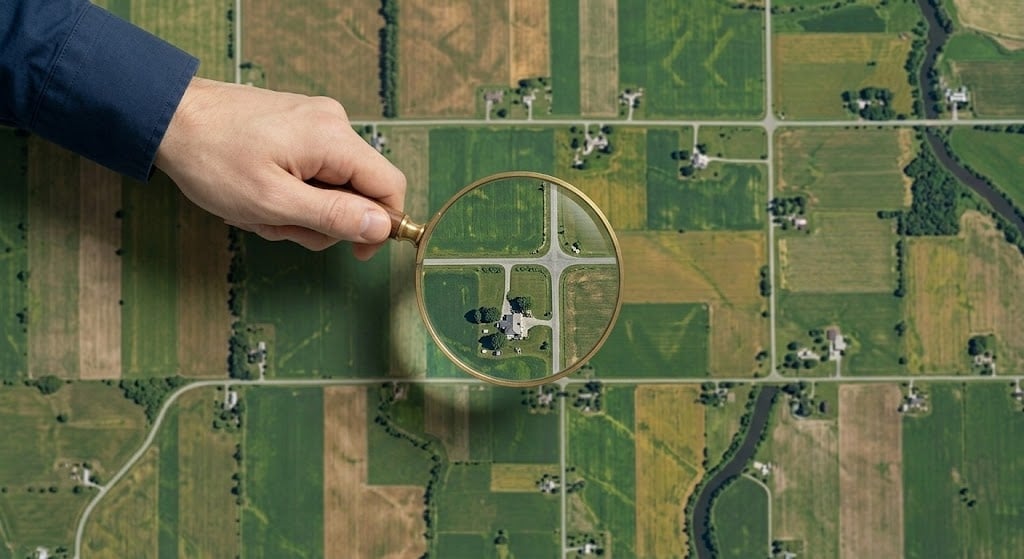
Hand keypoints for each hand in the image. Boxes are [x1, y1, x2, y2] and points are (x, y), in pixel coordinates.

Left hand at [154, 77, 405, 257]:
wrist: (167, 115)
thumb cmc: (212, 158)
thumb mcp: (272, 202)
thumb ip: (333, 216)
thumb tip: (383, 226)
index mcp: (333, 139)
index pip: (389, 186)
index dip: (382, 225)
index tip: (355, 251)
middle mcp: (333, 123)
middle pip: (359, 190)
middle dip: (322, 220)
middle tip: (276, 224)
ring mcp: (314, 122)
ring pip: (332, 186)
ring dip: (299, 210)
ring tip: (257, 208)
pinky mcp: (297, 126)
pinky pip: (312, 171)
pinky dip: (289, 191)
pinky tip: (256, 192)